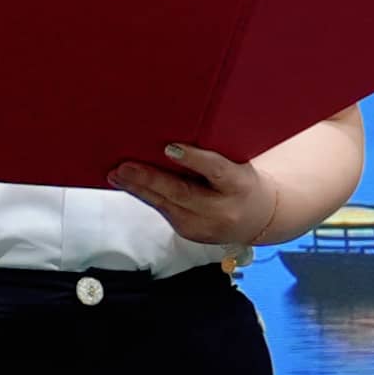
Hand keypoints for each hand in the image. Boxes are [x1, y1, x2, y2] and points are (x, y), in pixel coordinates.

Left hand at [113, 141, 286, 246]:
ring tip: (117, 174)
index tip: (171, 148)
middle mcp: (222, 209)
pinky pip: (164, 212)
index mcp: (239, 184)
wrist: (257, 218)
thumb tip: (171, 140)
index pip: (216, 170)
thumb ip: (211, 156)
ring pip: (167, 206)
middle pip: (182, 193)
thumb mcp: (236, 165)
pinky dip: (146, 196)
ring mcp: (205, 226)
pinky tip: (128, 184)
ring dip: (138, 189)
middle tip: (124, 166)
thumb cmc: (241, 181)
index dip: (194, 160)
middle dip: (150, 179)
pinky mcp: (190, 234)